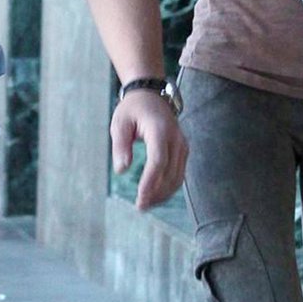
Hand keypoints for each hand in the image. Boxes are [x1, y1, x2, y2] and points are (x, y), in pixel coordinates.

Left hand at [111, 91, 187, 210]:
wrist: (150, 95)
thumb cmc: (132, 109)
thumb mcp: (119, 123)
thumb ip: (120, 146)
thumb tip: (121, 170)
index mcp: (159, 130)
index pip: (158, 161)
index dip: (150, 182)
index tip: (139, 198)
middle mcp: (176, 138)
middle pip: (170, 173)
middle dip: (156, 193)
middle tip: (140, 207)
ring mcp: (182, 145)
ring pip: (178, 177)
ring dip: (163, 194)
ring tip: (146, 205)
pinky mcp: (183, 150)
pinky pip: (179, 173)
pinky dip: (169, 187)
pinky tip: (155, 196)